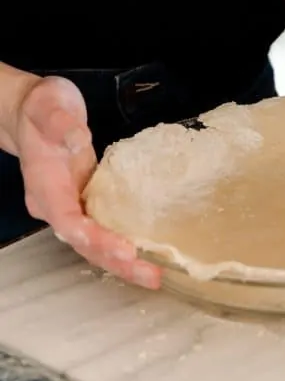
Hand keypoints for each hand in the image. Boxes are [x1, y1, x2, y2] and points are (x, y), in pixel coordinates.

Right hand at [12, 76, 161, 288]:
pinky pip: (104, 231)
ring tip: (154, 275)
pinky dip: (124, 246)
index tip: (124, 249)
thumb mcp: (48, 105)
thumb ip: (60, 123)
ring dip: (123, 262)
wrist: (34, 113)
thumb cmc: (42, 108)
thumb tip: (78, 140)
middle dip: (116, 262)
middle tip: (151, 275)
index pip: (67, 221)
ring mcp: (71, 207)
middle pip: (83, 243)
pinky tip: (150, 255)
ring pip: (94, 243)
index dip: (95, 238)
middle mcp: (56, 205)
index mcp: (45, 186)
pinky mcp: (87, 204)